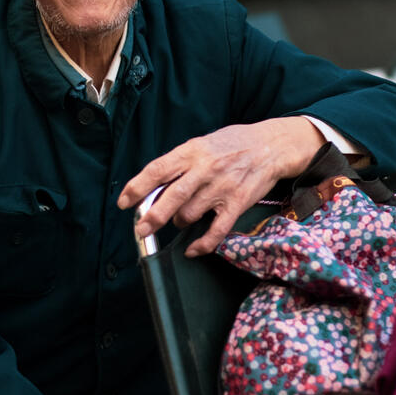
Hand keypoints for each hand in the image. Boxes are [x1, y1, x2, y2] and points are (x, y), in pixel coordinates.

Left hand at [118, 118, 324, 255]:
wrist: (271, 146)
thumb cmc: (233, 144)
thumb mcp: (202, 144)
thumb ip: (180, 164)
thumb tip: (153, 188)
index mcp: (192, 151)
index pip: (158, 169)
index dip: (138, 187)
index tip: (124, 202)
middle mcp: (205, 169)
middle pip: (172, 197)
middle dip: (153, 217)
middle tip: (141, 230)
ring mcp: (222, 188)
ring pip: (189, 215)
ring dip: (180, 222)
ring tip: (183, 217)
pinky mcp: (237, 204)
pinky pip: (215, 232)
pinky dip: (201, 245)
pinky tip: (192, 250)